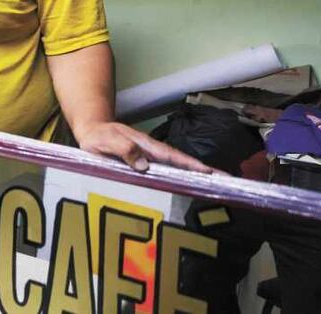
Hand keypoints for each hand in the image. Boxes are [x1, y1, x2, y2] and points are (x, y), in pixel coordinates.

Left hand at [75, 121, 215, 173]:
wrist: (92, 130)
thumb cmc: (99, 136)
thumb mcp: (107, 141)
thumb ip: (124, 150)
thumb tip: (145, 166)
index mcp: (147, 145)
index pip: (174, 157)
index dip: (191, 165)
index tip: (209, 173)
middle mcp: (153, 152)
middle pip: (183, 163)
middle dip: (205, 172)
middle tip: (227, 181)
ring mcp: (152, 159)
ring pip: (177, 169)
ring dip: (196, 177)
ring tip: (217, 187)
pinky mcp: (146, 166)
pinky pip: (167, 173)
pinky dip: (181, 179)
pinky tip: (190, 189)